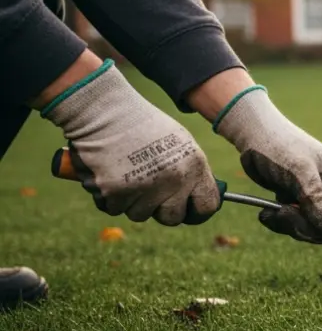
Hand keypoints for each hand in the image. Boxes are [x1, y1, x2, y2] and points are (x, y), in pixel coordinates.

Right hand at [40, 59, 220, 224]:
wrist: (104, 112)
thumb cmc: (141, 125)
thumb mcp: (178, 142)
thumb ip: (189, 170)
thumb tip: (196, 195)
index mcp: (194, 167)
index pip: (207, 205)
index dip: (196, 211)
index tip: (187, 211)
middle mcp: (174, 180)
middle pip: (172, 218)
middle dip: (160, 211)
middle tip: (149, 194)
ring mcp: (145, 188)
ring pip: (140, 214)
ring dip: (131, 202)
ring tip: (126, 174)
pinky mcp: (116, 192)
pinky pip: (114, 209)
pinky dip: (108, 197)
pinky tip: (108, 174)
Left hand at [213, 85, 321, 263]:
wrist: (251, 133)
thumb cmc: (278, 145)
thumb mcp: (299, 172)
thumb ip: (317, 200)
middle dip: (308, 228)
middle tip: (285, 216)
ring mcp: (312, 195)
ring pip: (310, 227)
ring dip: (290, 225)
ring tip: (272, 212)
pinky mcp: (294, 198)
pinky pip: (293, 222)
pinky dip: (279, 222)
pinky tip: (265, 212)